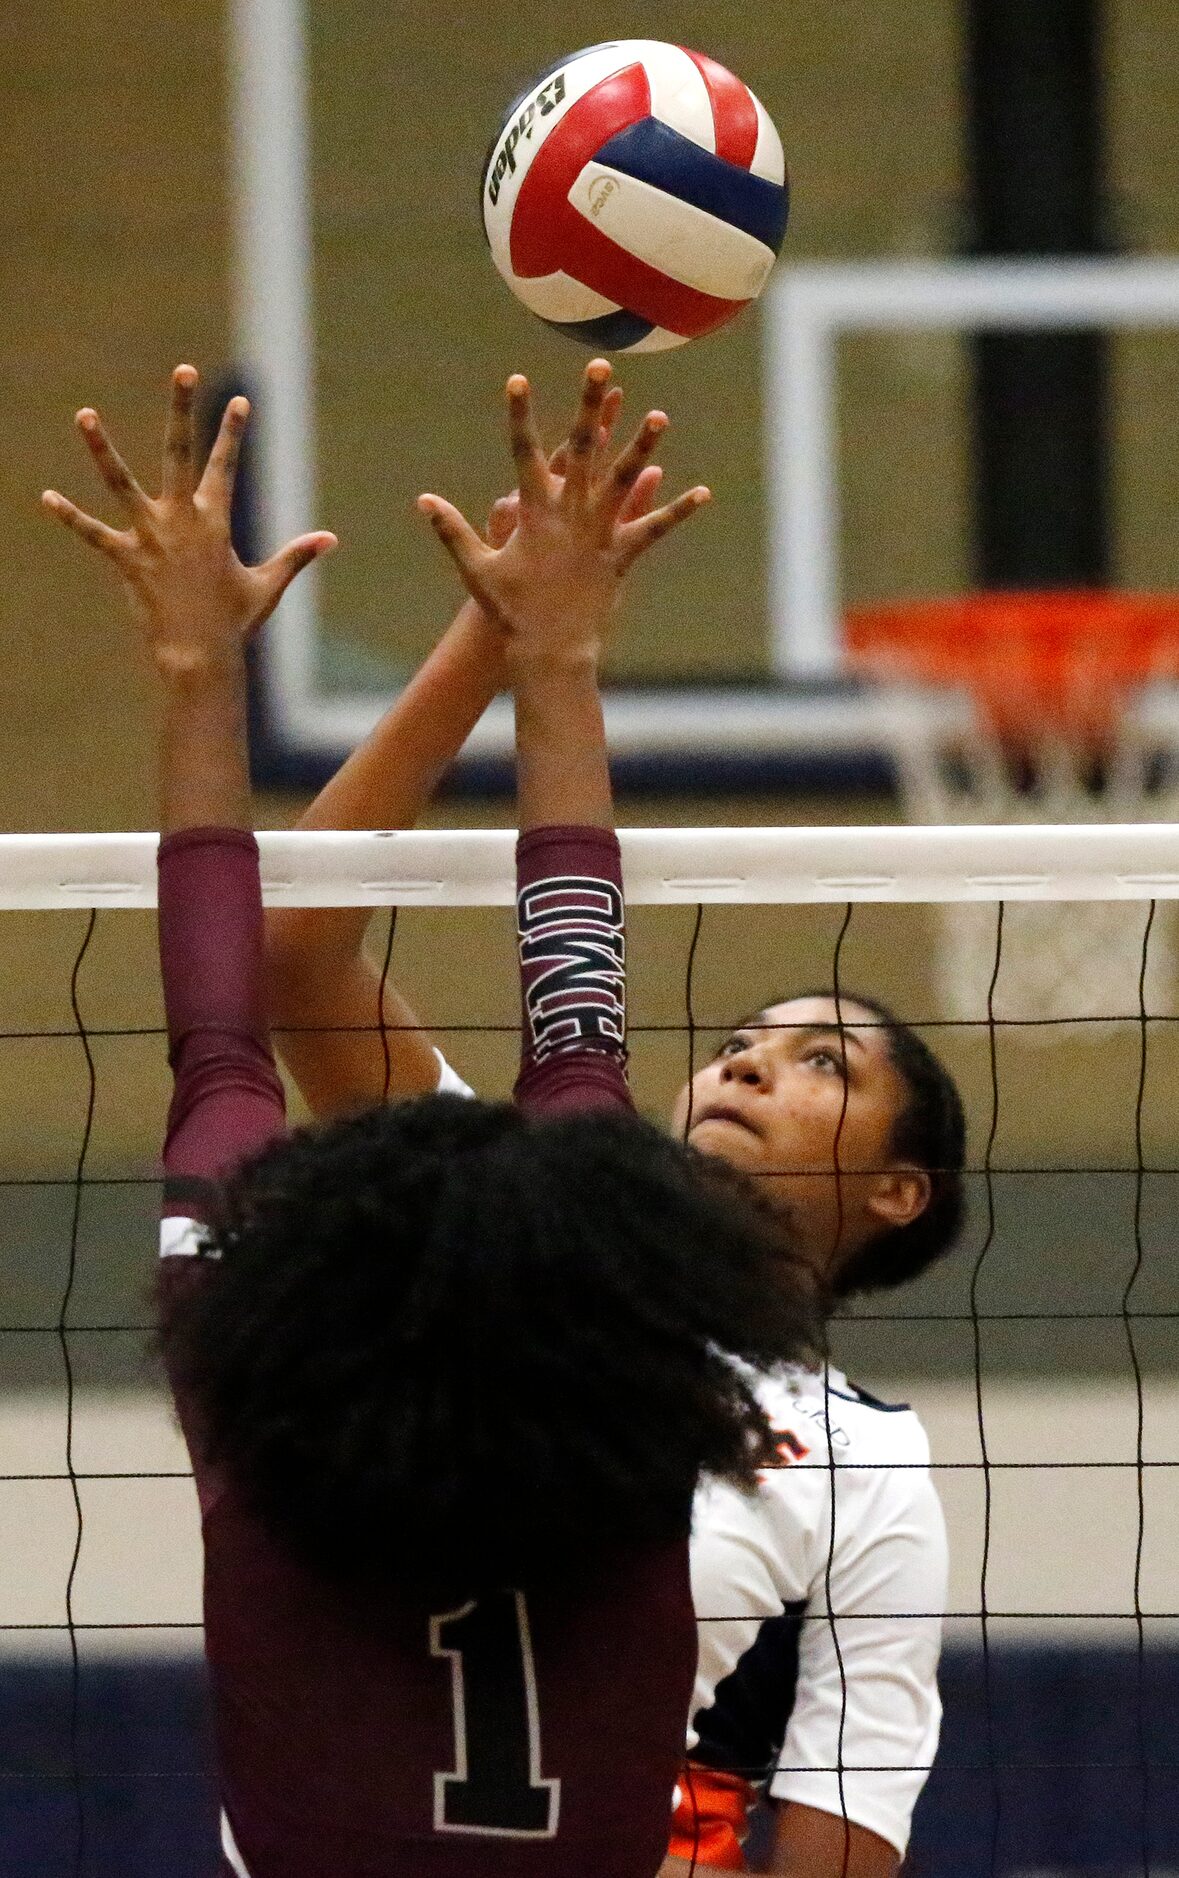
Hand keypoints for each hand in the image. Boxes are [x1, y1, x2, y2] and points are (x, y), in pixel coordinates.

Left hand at [43, 364, 336, 682]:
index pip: (225, 466)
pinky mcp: (126, 559)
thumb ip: (295, 556)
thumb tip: (331, 540)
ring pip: (122, 483)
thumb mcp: (267, 585)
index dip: (234, 432)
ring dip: (102, 449)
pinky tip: (46, 497)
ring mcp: (150, 537)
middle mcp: (182, 519)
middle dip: (183, 409)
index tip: (239, 401)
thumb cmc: (235, 623)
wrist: (200, 656)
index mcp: (215, 522)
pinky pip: (93, 534)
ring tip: (85, 414)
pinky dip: (70, 516)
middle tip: (184, 369)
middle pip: (179, 452)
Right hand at [418, 360, 708, 671]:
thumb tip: (423, 500)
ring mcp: (599, 534)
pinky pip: (653, 529)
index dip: (520, 415)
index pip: (524, 453)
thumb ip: (452, 530)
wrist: (548, 650)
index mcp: (534, 514)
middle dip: (590, 407)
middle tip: (601, 369)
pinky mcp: (622, 556)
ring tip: (659, 415)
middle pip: (581, 450)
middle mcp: (570, 516)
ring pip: (625, 482)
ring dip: (643, 447)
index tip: (518, 379)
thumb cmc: (510, 611)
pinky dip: (677, 511)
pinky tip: (704, 492)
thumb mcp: (476, 568)